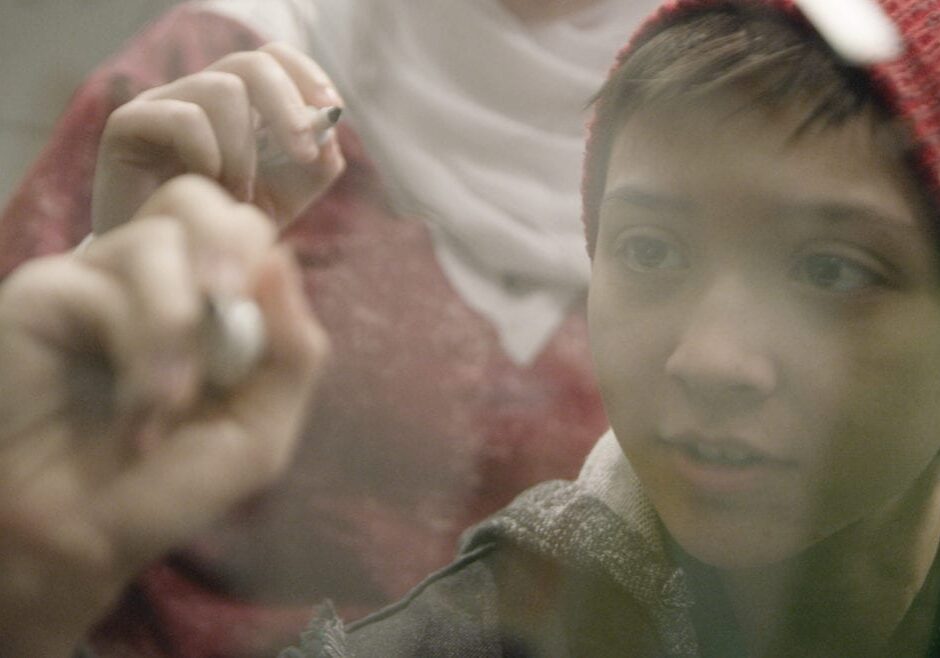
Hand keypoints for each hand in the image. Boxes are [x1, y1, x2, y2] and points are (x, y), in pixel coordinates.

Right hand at [0, 175, 327, 656]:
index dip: (261, 254)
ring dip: (180, 328)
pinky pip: (107, 287)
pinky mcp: (46, 294)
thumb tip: (284, 260)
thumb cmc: (167, 486)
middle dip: (230, 247)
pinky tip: (136, 415)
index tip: (265, 326)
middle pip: (198, 198)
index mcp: (209, 301)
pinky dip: (140, 352)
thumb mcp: (258, 430)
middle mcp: (154, 278)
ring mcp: (97, 280)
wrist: (79, 541)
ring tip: (169, 405)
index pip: (245, 227)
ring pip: (159, 238)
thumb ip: (291, 353)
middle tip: (230, 308)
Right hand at [92, 42, 345, 231]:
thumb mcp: (285, 201)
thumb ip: (315, 167)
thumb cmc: (225, 230)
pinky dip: (208, 155)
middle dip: (289, 108)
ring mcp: (162, 105)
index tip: (333, 111)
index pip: (274, 58)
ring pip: (222, 90)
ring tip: (239, 194)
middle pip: (252, 64)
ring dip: (244, 150)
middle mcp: (200, 95)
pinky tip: (206, 187)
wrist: (174, 266)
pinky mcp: (128, 125)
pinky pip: (182, 117)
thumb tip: (328, 129)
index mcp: (240, 104)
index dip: (307, 75)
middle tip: (303, 154)